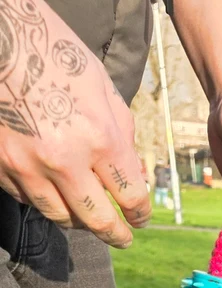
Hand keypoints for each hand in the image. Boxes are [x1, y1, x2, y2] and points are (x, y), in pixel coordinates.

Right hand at [0, 0, 149, 245]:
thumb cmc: (51, 48)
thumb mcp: (100, 84)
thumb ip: (120, 130)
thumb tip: (130, 166)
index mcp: (100, 138)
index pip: (131, 196)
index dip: (140, 213)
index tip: (141, 219)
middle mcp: (65, 160)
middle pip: (97, 220)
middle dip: (115, 234)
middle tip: (121, 238)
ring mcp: (28, 166)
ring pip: (60, 216)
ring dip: (78, 221)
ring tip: (86, 220)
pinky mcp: (1, 166)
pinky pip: (28, 199)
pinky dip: (44, 200)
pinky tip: (52, 192)